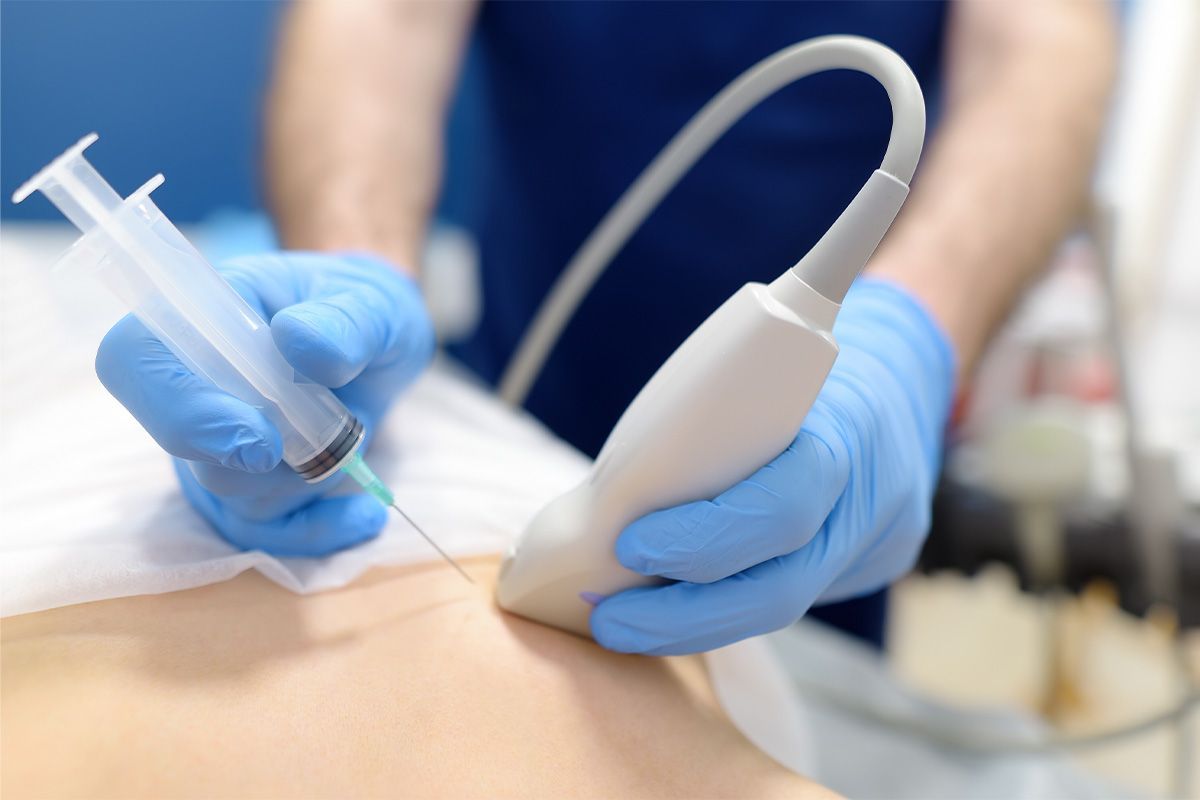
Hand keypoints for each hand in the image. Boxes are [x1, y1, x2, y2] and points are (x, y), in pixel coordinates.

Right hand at [95, 251, 433, 555]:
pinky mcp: (251, 491)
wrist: (384, 354)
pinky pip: (266, 532)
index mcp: (204, 318)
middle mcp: (197, 386)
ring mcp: (218, 445)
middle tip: (301, 456)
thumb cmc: (364, 315)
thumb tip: (299, 341)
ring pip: (230, 490)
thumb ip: (346, 321)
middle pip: (176, 441)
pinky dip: (318, 529)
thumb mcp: (376, 304)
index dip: (177, 403)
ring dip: (300, 479)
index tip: (257, 434)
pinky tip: (364, 513)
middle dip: (237, 464)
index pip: (135, 358)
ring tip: (357, 436)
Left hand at [589, 278, 955, 654]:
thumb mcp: (767, 366)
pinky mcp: (871, 565)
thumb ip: (714, 419)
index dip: (702, 539)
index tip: (628, 546)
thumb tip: (607, 488)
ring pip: (785, 606)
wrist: (902, 373)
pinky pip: (793, 595)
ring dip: (694, 626)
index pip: (781, 507)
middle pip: (782, 589)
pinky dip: (727, 606)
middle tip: (608, 618)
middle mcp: (873, 501)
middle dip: (682, 616)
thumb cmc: (807, 362)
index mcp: (845, 431)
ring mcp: (880, 542)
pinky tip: (672, 613)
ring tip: (624, 626)